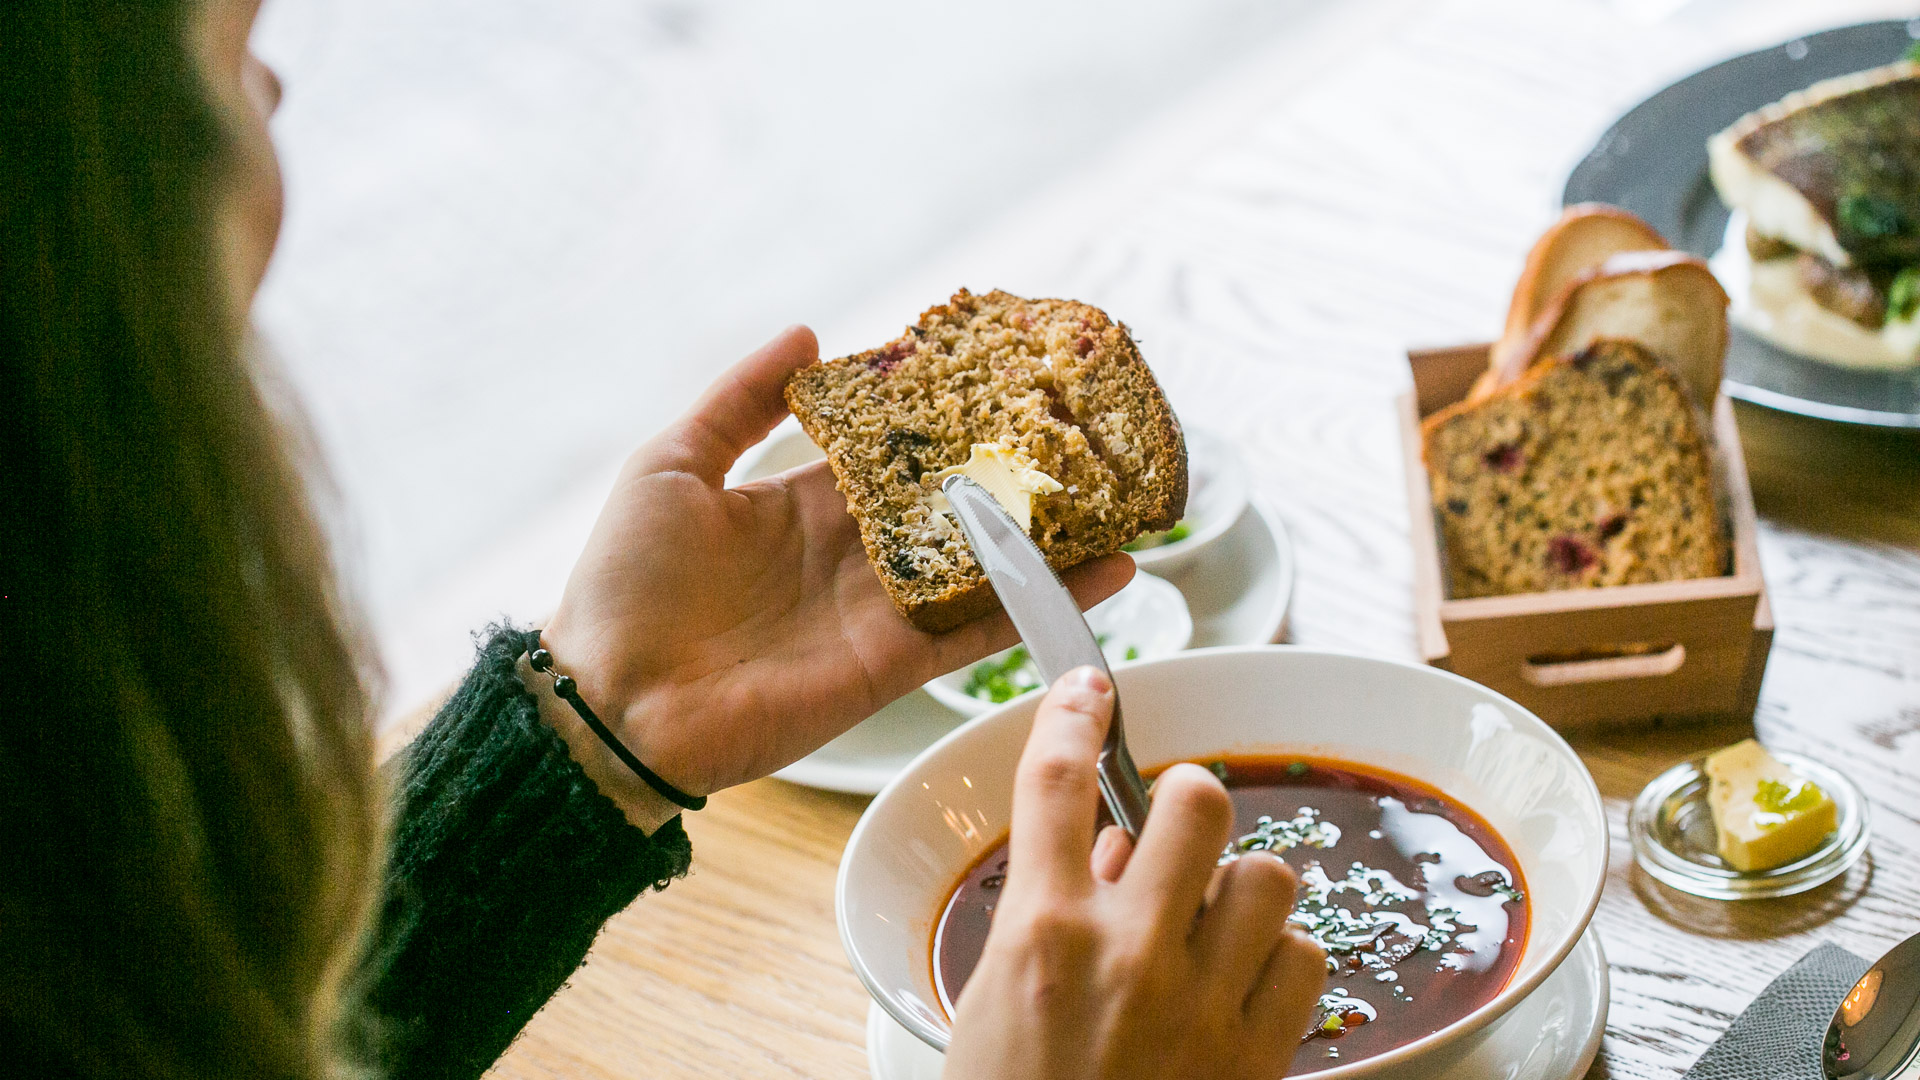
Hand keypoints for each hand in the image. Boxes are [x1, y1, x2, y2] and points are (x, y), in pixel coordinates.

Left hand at [540, 327, 1133, 806]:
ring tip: (1120, 496)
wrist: (611, 706)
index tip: (1002, 374)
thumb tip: (809, 331)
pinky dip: (1044, 604)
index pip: (890, 451)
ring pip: (982, 565)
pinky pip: (980, 631)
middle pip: (951, 504)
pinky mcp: (892, 666)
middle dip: (1012, 472)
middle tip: (1083, 430)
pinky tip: (1108, 572)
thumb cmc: (624, 583)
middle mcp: (850, 555)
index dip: (942, 416)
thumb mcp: (670, 464)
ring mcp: (877, 612)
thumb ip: (739, 401)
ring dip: (1051, 537)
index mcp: (799, 505)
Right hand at [944, 668, 1326, 1079]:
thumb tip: (1115, 846)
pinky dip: (1279, 962)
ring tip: (1210, 924)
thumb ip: (1051, 912)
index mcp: (1043, 933)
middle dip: (1190, 801)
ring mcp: (1202, 1003)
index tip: (1090, 688)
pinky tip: (1242, 986)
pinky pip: (1304, 959)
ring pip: (1267, 876)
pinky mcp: (1259, 1055)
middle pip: (1197, 801)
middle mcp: (1129, 953)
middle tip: (1178, 832)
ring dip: (1240, 889)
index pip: (1058, 781)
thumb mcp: (994, 1004)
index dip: (1075, 715)